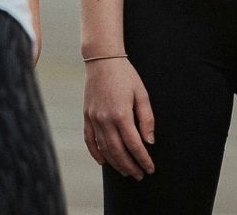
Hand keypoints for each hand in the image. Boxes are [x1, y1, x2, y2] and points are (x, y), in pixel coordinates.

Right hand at [82, 57, 154, 179]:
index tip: (150, 169)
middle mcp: (105, 120)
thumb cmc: (125, 75)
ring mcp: (94, 119)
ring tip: (126, 171)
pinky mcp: (86, 116)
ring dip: (116, 163)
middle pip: (118, 151)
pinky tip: (104, 162)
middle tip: (139, 175)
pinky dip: (96, 153)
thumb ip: (147, 119)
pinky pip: (89, 140)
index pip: (134, 145)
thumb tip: (149, 141)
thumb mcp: (142, 94)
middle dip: (130, 166)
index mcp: (121, 114)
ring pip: (104, 149)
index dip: (143, 159)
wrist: (102, 60)